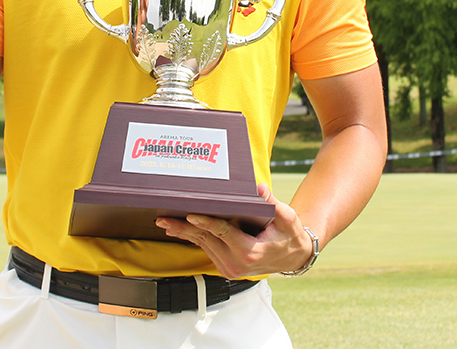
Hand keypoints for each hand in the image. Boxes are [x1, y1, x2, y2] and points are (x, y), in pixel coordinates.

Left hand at [155, 184, 313, 278]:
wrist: (293, 257)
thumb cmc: (290, 236)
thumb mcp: (286, 218)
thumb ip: (272, 203)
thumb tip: (259, 188)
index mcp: (249, 252)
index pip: (223, 233)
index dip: (206, 222)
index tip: (190, 215)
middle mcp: (237, 264)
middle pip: (206, 240)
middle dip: (184, 228)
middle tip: (163, 218)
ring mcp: (230, 269)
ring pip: (203, 246)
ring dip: (184, 233)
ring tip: (166, 222)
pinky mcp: (226, 268)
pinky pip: (207, 249)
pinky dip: (194, 238)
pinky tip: (180, 229)